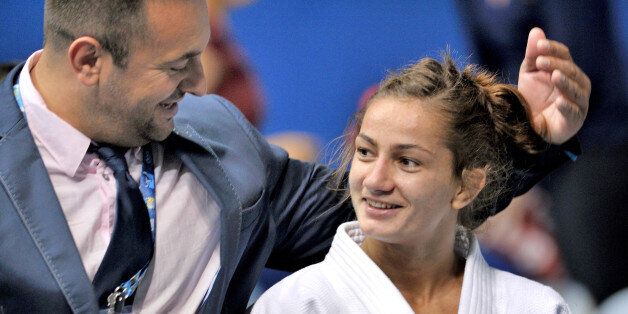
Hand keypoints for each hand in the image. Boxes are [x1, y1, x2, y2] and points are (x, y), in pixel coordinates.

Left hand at [518, 27, 590, 143]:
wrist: (530, 126)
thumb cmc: (533, 97)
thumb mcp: (529, 74)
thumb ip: (533, 55)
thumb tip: (536, 31)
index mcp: (567, 71)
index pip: (564, 55)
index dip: (553, 49)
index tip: (539, 45)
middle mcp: (577, 84)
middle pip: (570, 70)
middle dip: (556, 64)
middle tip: (540, 61)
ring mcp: (578, 102)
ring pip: (576, 90)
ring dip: (565, 82)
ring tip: (554, 76)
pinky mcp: (574, 120)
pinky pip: (573, 111)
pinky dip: (567, 106)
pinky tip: (559, 101)